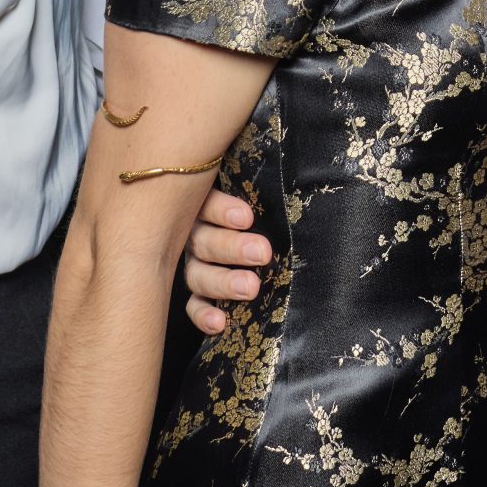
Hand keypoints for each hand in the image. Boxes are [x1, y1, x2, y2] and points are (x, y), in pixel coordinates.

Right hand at [183, 186, 268, 334]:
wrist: (264, 225)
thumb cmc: (267, 200)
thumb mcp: (261, 186)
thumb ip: (264, 177)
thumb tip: (293, 162)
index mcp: (206, 200)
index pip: (204, 201)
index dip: (222, 209)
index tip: (248, 217)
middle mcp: (196, 231)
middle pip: (202, 240)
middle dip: (232, 247)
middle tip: (261, 253)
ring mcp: (196, 262)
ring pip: (197, 273)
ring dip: (223, 282)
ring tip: (251, 287)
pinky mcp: (200, 291)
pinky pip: (194, 305)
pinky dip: (204, 314)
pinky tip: (219, 323)